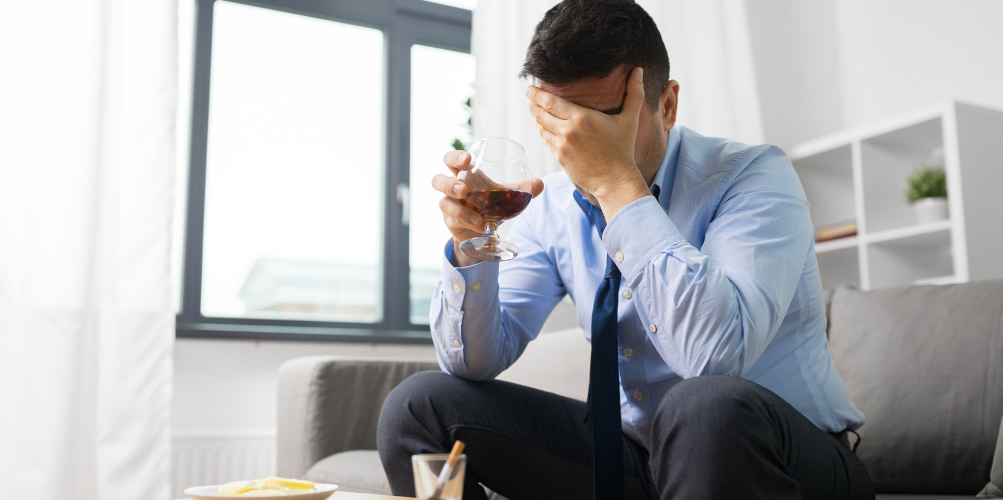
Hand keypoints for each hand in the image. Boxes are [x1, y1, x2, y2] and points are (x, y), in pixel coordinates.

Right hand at [432, 150, 544, 266]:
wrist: (480, 227)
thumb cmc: (488, 203)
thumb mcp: (503, 195)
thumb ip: (520, 190)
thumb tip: (540, 183)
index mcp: (464, 175)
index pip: (452, 160)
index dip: (455, 158)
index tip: (467, 159)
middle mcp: (452, 188)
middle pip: (438, 179)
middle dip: (449, 182)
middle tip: (464, 189)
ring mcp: (449, 205)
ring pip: (443, 201)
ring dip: (457, 208)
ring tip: (476, 216)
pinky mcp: (449, 221)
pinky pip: (453, 220)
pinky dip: (467, 222)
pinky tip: (480, 225)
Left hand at [527, 66, 649, 216]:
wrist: (615, 180)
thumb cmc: (623, 149)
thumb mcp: (630, 119)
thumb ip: (634, 93)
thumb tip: (639, 71)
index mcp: (581, 117)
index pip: (549, 101)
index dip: (536, 93)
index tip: (529, 88)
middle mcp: (567, 130)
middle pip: (540, 113)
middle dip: (533, 104)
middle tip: (531, 98)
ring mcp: (561, 146)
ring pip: (540, 128)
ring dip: (537, 119)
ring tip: (536, 112)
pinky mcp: (559, 159)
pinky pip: (546, 142)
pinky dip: (544, 133)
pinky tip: (546, 129)